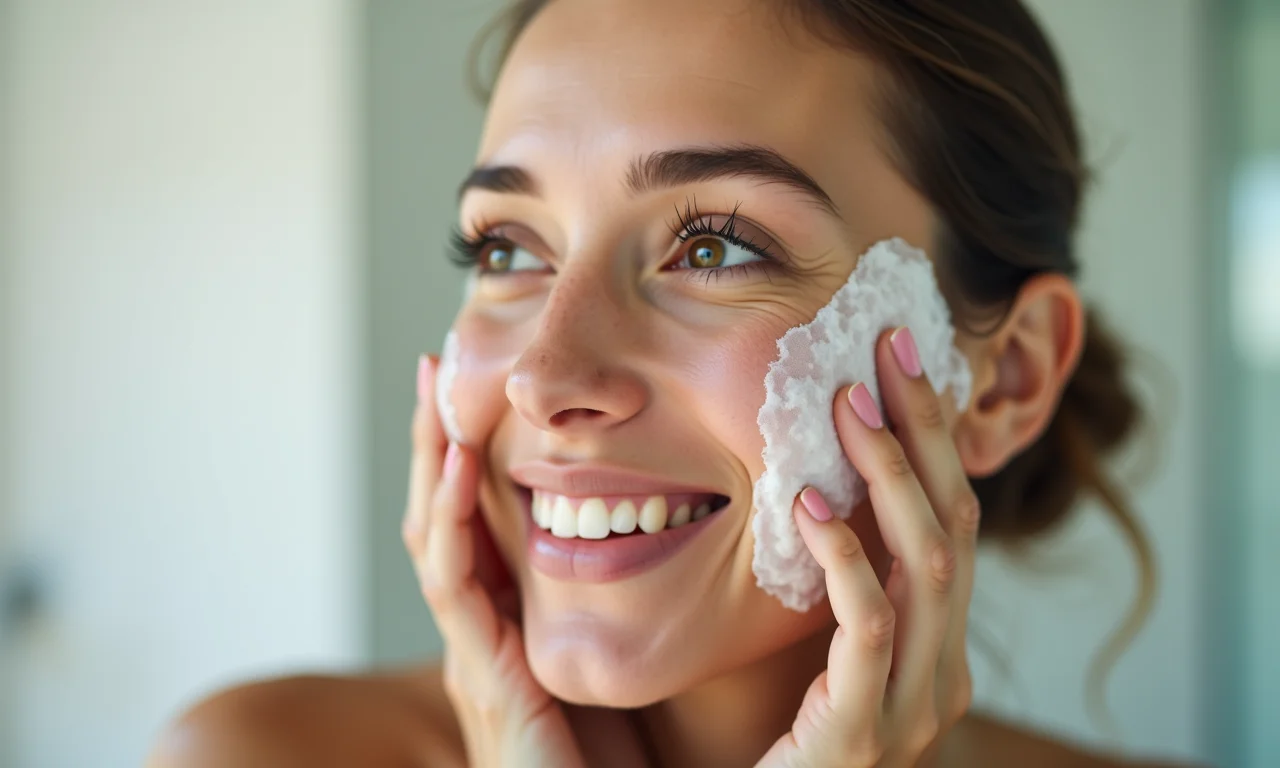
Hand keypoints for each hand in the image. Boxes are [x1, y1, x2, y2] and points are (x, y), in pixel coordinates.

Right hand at [402, 355, 585, 767]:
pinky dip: (451, 515)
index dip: (467, 461)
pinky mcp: (481, 673)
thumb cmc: (614, 765)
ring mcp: (471, 652)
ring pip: (435, 535)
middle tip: (437, 367)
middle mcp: (477, 633)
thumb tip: (660, 542)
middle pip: (442, 518)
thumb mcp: (610, 669)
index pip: (473, 527)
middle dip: (437, 442)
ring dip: (434, 458)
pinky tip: (460, 462)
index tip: (473, 395)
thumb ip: (612, 617)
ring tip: (438, 390)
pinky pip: (454, 580)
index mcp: (504, 629)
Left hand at [757, 328, 978, 767]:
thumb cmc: (788, 747)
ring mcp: (913, 706)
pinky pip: (870, 627)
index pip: (953, 522)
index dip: (933, 439)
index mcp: (939, 649)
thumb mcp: (831, 658)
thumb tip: (820, 492)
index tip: (901, 359)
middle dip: (925, 431)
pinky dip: (846, 559)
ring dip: (891, 474)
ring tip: (849, 403)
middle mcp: (943, 673)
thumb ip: (848, 594)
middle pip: (955, 524)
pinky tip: (807, 507)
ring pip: (928, 562)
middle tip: (890, 347)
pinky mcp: (861, 732)